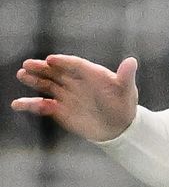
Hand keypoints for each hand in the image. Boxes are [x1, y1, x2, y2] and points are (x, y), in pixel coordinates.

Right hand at [13, 54, 138, 141]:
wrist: (118, 127)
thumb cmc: (123, 104)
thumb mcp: (127, 90)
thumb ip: (126, 76)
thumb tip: (132, 61)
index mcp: (91, 73)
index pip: (75, 64)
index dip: (63, 62)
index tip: (51, 60)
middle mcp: (75, 81)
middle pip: (56, 72)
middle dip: (42, 68)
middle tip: (28, 64)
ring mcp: (65, 95)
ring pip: (46, 85)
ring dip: (34, 80)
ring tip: (22, 75)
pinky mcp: (58, 109)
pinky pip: (42, 105)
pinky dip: (30, 105)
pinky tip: (17, 104)